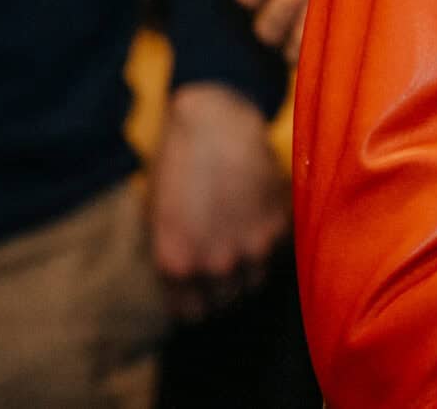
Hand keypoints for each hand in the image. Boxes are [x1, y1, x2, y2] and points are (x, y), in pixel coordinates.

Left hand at [149, 81, 287, 322]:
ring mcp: (252, 245)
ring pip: (254, 281)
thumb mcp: (157, 218)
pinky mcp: (278, 223)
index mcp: (176, 265)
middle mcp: (215, 264)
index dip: (193, 303)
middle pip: (226, 302)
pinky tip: (254, 222)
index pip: (191, 314)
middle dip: (221, 291)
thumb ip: (175, 257)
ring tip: (240, 249)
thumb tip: (189, 281)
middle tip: (220, 271)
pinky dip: (266, 244)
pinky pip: (274, 251)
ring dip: (247, 271)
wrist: (215, 122)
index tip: (197, 292)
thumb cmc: (176, 165)